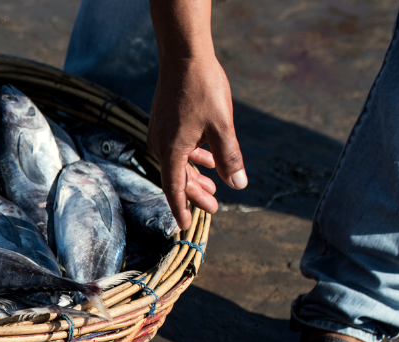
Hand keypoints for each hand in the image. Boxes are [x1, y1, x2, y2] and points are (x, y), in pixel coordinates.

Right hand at [148, 53, 246, 229]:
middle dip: (196, 193)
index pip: (174, 189)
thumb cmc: (203, 90)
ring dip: (195, 174)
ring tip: (213, 183)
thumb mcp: (223, 127)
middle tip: (214, 208)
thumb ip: (230, 158)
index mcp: (172, 150)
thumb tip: (238, 185)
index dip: (181, 209)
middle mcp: (161, 144)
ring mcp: (161, 132)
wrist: (184, 57)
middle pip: (178, 178)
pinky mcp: (164, 121)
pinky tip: (206, 156)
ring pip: (178, 162)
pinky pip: (176, 148)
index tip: (185, 226)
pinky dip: (191, 156)